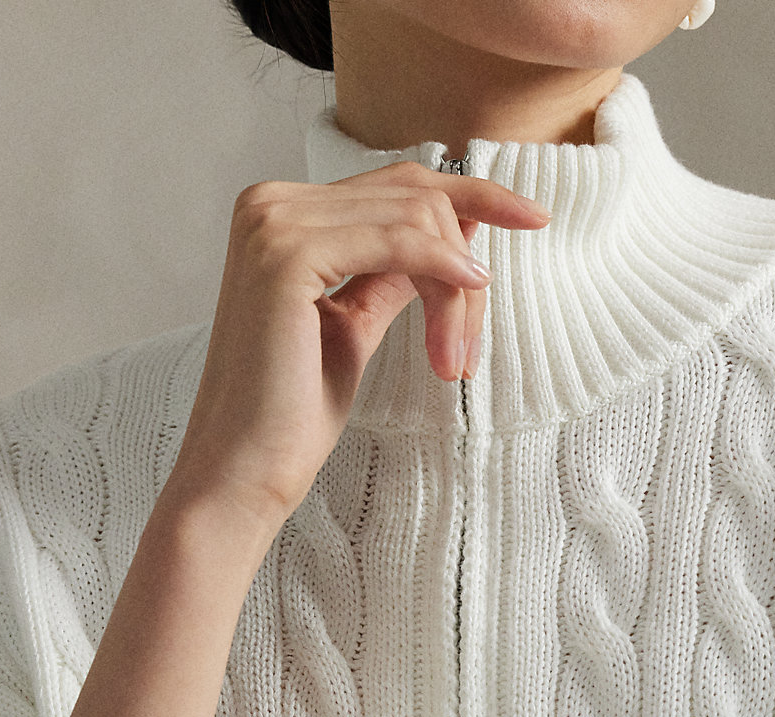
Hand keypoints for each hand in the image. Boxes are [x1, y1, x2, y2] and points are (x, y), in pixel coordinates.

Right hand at [165, 163, 550, 529]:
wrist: (243, 471)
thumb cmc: (289, 417)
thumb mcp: (351, 330)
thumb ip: (385, 279)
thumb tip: (442, 249)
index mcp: (282, 217)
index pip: (394, 187)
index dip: (470, 196)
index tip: (531, 218)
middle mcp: (271, 205)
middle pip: (412, 200)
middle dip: (465, 265)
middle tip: (472, 350)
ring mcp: (274, 223)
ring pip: (414, 220)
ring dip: (455, 292)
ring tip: (456, 360)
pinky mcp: (287, 254)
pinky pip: (397, 240)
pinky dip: (442, 266)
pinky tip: (469, 292)